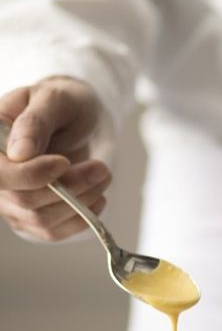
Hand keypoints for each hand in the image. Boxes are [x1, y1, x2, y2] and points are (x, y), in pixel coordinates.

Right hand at [0, 76, 111, 240]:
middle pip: (23, 201)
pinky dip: (80, 220)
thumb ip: (36, 121)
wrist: (75, 117)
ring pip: (41, 220)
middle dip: (69, 188)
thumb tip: (19, 152)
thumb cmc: (62, 103)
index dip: (30, 176)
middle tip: (101, 169)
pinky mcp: (31, 215)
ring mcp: (9, 200)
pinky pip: (52, 232)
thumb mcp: (53, 99)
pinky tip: (96, 198)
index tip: (64, 163)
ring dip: (81, 203)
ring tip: (103, 175)